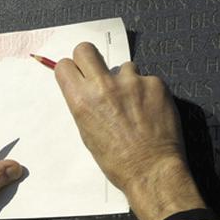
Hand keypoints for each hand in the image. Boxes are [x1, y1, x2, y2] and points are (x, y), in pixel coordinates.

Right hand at [54, 43, 204, 219]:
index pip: (65, 66)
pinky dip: (147, 92)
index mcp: (81, 101)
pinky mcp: (155, 83)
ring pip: (122, 67)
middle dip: (88, 58)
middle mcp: (103, 86)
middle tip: (97, 75)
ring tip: (132, 106)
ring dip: (125, 81)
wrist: (150, 170)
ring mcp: (131, 81)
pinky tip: (149, 112)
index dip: (71, 71)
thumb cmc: (117, 161)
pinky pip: (146, 79)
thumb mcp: (88, 135)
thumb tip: (85, 89)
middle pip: (85, 49)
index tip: (77, 76)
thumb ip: (84, 106)